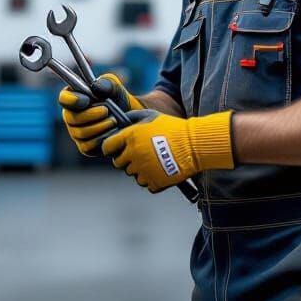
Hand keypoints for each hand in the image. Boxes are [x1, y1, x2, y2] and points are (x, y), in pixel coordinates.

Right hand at [58, 72, 142, 155]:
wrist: (130, 118)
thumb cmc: (118, 100)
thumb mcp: (115, 88)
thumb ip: (107, 83)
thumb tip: (96, 87)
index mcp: (74, 98)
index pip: (64, 99)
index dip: (72, 100)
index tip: (87, 100)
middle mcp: (71, 116)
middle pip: (71, 118)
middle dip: (90, 114)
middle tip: (107, 111)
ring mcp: (76, 133)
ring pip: (81, 133)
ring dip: (99, 126)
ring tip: (114, 120)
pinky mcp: (85, 147)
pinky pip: (88, 146)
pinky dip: (102, 138)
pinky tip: (113, 132)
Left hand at [101, 109, 234, 191]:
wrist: (193, 145)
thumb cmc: (173, 129)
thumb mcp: (151, 115)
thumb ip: (133, 117)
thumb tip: (122, 121)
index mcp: (130, 137)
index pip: (107, 147)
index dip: (111, 148)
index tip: (115, 149)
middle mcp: (133, 155)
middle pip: (118, 163)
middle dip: (126, 159)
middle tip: (139, 154)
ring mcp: (143, 170)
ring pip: (132, 174)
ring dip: (139, 169)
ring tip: (153, 160)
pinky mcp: (154, 182)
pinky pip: (146, 184)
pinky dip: (151, 179)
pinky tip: (160, 169)